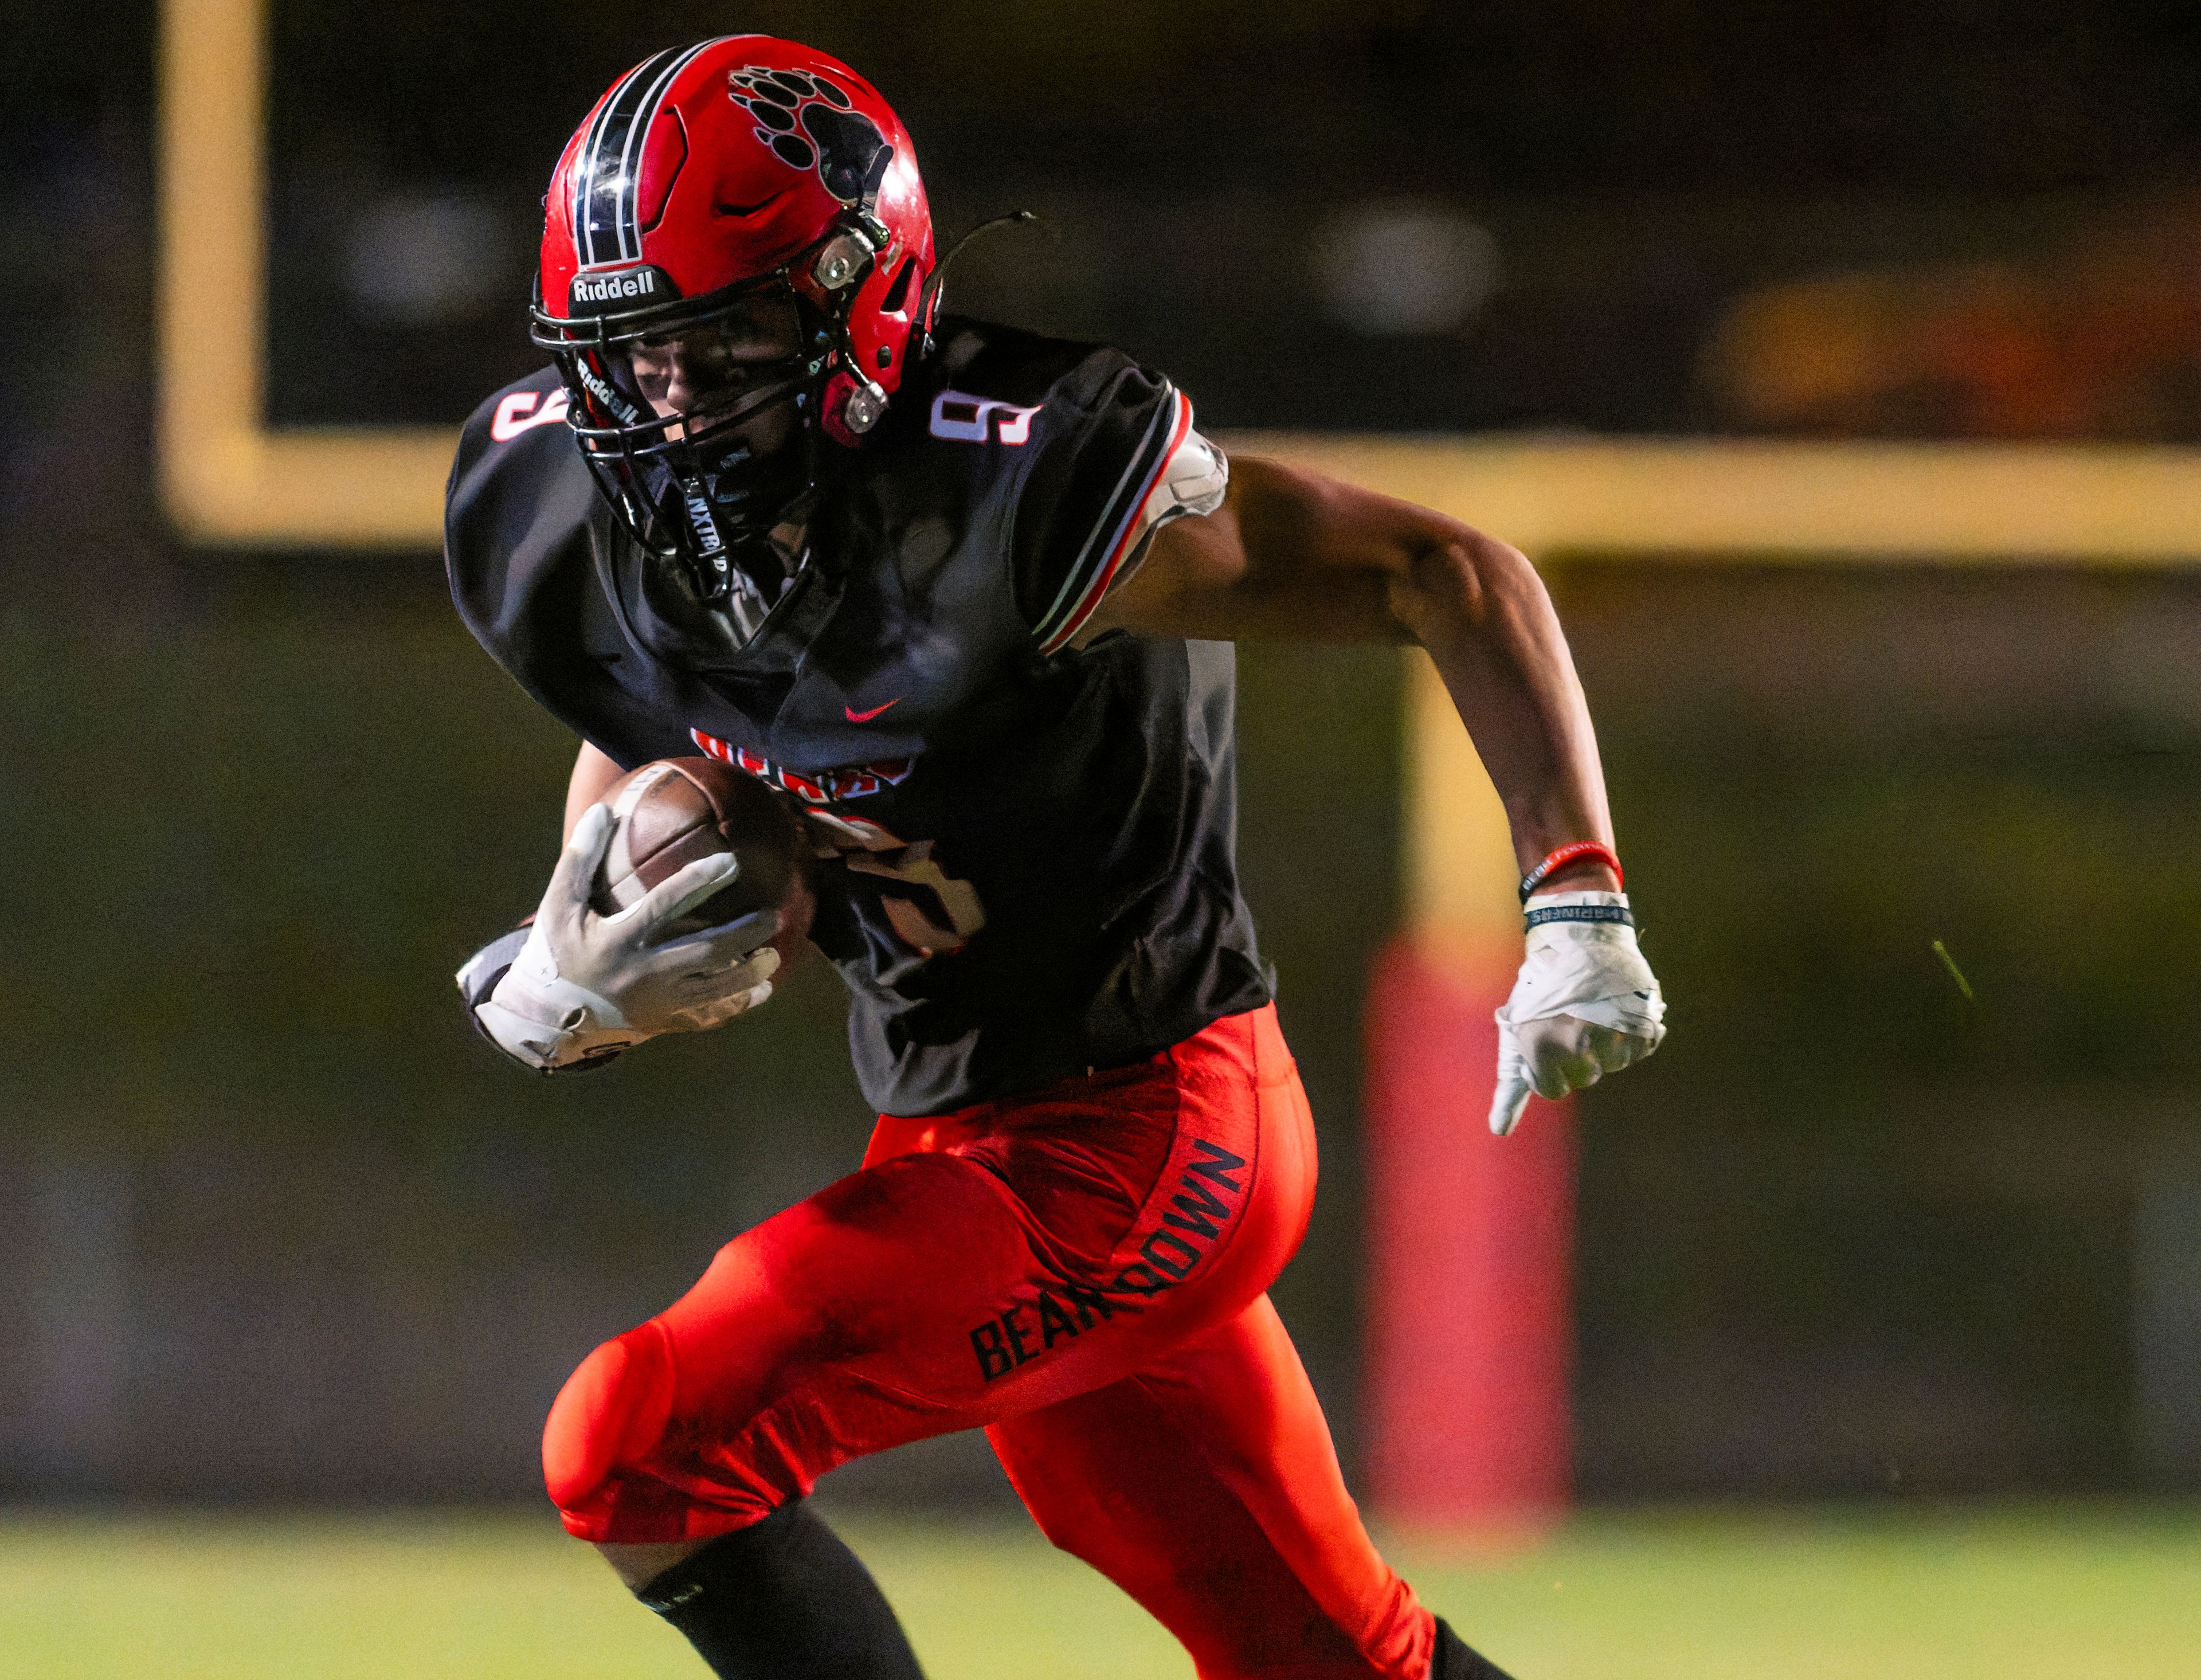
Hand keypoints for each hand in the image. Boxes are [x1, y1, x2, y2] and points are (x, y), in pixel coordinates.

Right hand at [471, 804, 781, 1070]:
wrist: (544, 1019)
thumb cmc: (554, 953)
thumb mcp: (557, 906)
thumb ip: (578, 860)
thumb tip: (600, 811)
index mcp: (616, 941)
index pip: (664, 906)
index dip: (698, 883)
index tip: (731, 862)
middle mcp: (642, 974)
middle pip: (705, 952)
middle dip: (744, 934)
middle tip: (773, 914)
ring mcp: (656, 1003)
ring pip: (714, 990)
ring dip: (749, 974)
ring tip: (775, 957)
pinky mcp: (661, 1022)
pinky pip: (706, 1016)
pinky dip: (735, 1005)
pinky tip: (761, 992)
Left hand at [1490, 892, 1665, 1135]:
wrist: (1577, 939)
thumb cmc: (1540, 989)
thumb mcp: (1517, 1032)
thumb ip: (1511, 1086)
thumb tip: (1497, 1131)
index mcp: (1542, 1047)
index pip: (1553, 1091)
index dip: (1550, 1070)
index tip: (1547, 1043)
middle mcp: (1578, 1044)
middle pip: (1585, 1079)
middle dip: (1577, 1058)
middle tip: (1569, 1021)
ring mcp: (1613, 1033)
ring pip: (1614, 1065)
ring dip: (1605, 1045)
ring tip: (1592, 1011)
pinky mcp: (1642, 1023)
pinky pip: (1638, 1050)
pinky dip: (1630, 1035)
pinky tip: (1615, 1009)